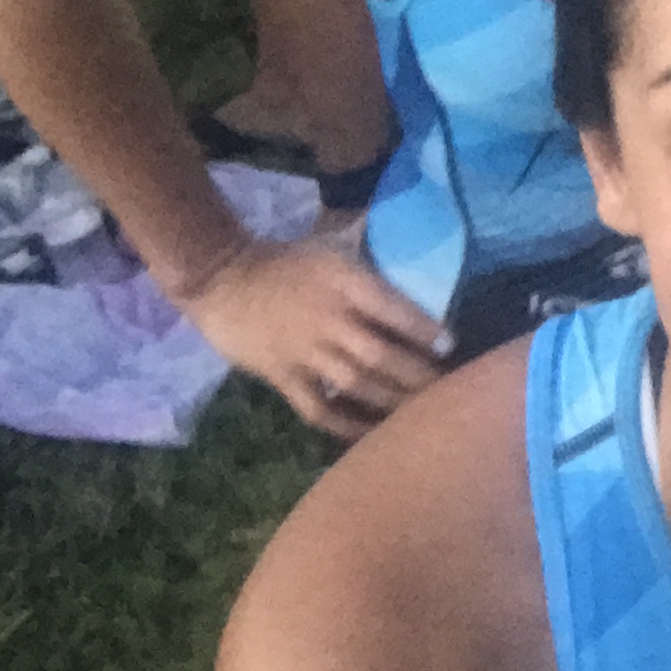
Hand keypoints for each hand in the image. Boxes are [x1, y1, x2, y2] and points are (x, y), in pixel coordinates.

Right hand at [174, 234, 448, 436]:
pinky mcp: (282, 377)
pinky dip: (345, 425)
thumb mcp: (332, 245)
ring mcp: (304, 352)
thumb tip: (418, 236)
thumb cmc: (286, 260)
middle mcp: (329, 319)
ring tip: (423, 415)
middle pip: (379, 354)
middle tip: (448, 389)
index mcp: (344, 283)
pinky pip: (318, 409)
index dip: (423, 329)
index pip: (392, 308)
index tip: (450, 345)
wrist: (221, 279)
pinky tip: (370, 435)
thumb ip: (371, 252)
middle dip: (416, 374)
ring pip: (355, 384)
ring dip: (390, 401)